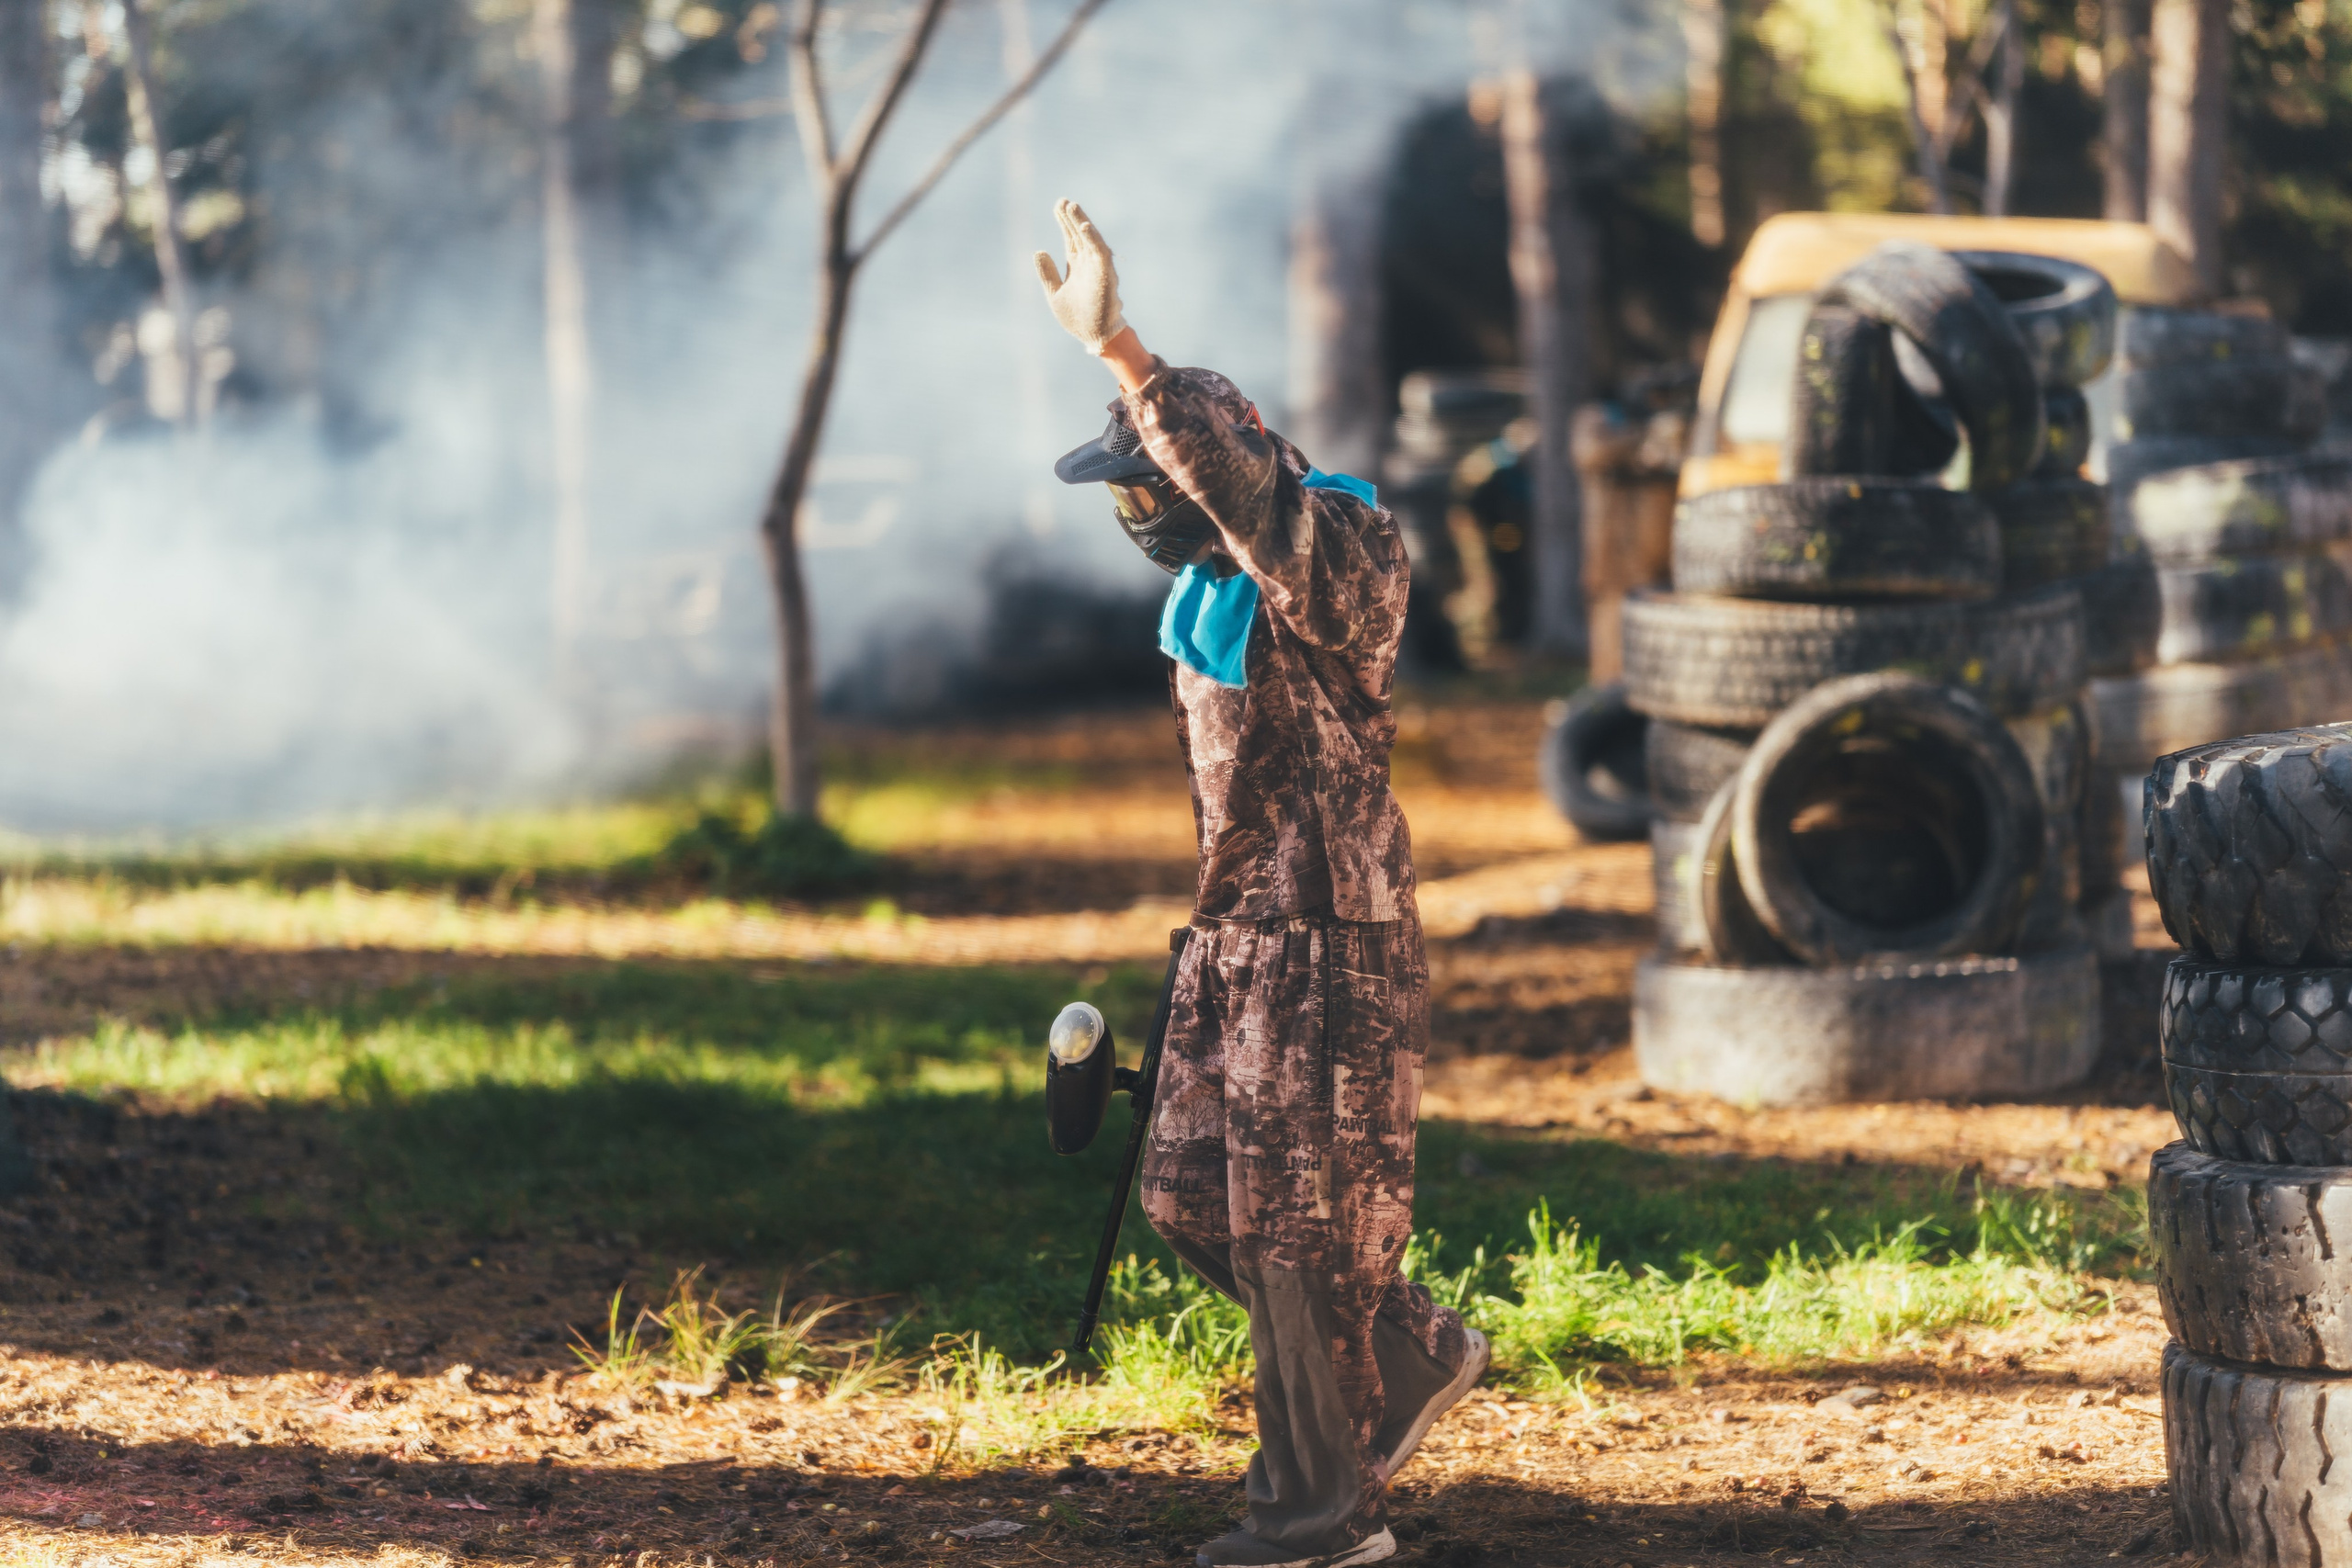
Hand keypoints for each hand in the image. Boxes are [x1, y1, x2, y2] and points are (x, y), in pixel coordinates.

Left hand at [1032, 198, 1126, 354]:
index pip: (1071, 238)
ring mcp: (1098, 268)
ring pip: (1090, 240)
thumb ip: (1047, 273)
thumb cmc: (1077, 319)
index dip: (1064, 222)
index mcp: (1077, 266)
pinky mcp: (1106, 276)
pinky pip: (1100, 254)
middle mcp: (1088, 264)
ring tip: (1072, 206)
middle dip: (1071, 217)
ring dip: (1082, 222)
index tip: (1058, 206)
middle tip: (1063, 200)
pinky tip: (1084, 227)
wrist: (1093, 337)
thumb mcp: (1054, 294)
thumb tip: (1038, 251)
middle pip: (1080, 235)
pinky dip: (1093, 240)